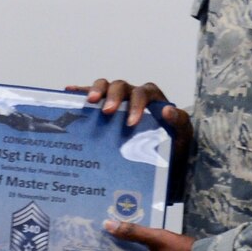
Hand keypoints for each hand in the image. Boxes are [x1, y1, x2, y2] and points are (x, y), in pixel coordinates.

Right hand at [69, 77, 192, 198]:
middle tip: (106, 111)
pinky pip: (92, 97)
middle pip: (121, 86)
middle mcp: (133, 96)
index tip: (131, 123)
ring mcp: (118, 102)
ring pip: (106, 86)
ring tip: (89, 102)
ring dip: (96, 90)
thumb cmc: (173, 148)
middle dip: (112, 96)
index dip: (136, 104)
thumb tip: (168, 109)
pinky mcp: (105, 111)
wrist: (163, 164)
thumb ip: (179, 123)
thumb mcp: (182, 137)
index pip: (143, 93)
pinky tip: (69, 92)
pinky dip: (81, 92)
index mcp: (152, 99)